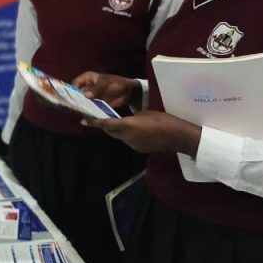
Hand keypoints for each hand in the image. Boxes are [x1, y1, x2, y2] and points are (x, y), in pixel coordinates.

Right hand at [72, 71, 136, 107]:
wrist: (128, 92)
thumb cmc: (116, 83)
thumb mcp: (105, 83)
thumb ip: (96, 89)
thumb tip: (86, 95)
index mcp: (87, 78)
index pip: (75, 83)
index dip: (70, 90)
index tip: (67, 98)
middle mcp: (86, 86)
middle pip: (76, 93)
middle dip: (73, 99)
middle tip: (69, 107)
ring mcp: (90, 96)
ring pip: (81, 101)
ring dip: (78, 106)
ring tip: (74, 112)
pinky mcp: (95, 104)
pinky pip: (88, 107)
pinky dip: (86, 111)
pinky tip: (83, 115)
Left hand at [83, 110, 200, 154]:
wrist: (178, 136)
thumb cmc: (163, 120)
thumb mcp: (145, 114)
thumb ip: (131, 118)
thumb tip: (125, 121)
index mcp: (128, 126)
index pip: (107, 124)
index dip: (95, 121)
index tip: (84, 119)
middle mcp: (127, 137)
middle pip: (111, 131)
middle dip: (105, 125)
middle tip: (97, 117)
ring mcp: (133, 145)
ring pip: (120, 136)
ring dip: (117, 130)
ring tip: (118, 122)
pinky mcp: (139, 149)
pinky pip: (128, 140)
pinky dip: (127, 135)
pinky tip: (135, 130)